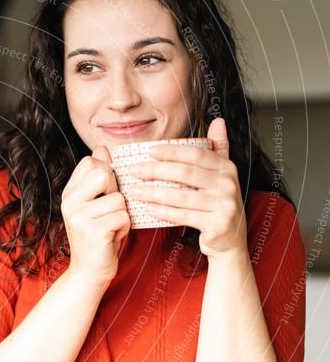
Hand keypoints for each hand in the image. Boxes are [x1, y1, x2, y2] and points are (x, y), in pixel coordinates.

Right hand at [61, 146, 130, 282]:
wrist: (90, 271)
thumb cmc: (99, 235)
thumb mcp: (97, 203)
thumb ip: (99, 177)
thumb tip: (102, 148)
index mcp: (69, 193)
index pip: (91, 162)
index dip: (106, 174)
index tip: (104, 194)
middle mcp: (69, 202)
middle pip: (104, 174)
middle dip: (115, 191)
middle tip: (108, 211)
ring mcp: (79, 216)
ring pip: (118, 198)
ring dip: (122, 214)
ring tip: (111, 227)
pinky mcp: (93, 231)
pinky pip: (123, 216)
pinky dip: (124, 227)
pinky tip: (112, 236)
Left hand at [122, 118, 246, 259]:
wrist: (229, 240)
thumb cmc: (217, 204)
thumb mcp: (221, 176)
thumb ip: (219, 149)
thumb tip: (217, 121)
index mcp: (227, 168)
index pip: (195, 154)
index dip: (171, 151)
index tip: (148, 151)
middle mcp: (228, 184)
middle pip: (185, 173)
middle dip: (155, 170)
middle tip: (133, 170)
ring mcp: (225, 205)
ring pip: (181, 196)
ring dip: (153, 193)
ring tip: (134, 190)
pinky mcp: (217, 225)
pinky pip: (183, 216)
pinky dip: (163, 211)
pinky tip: (148, 208)